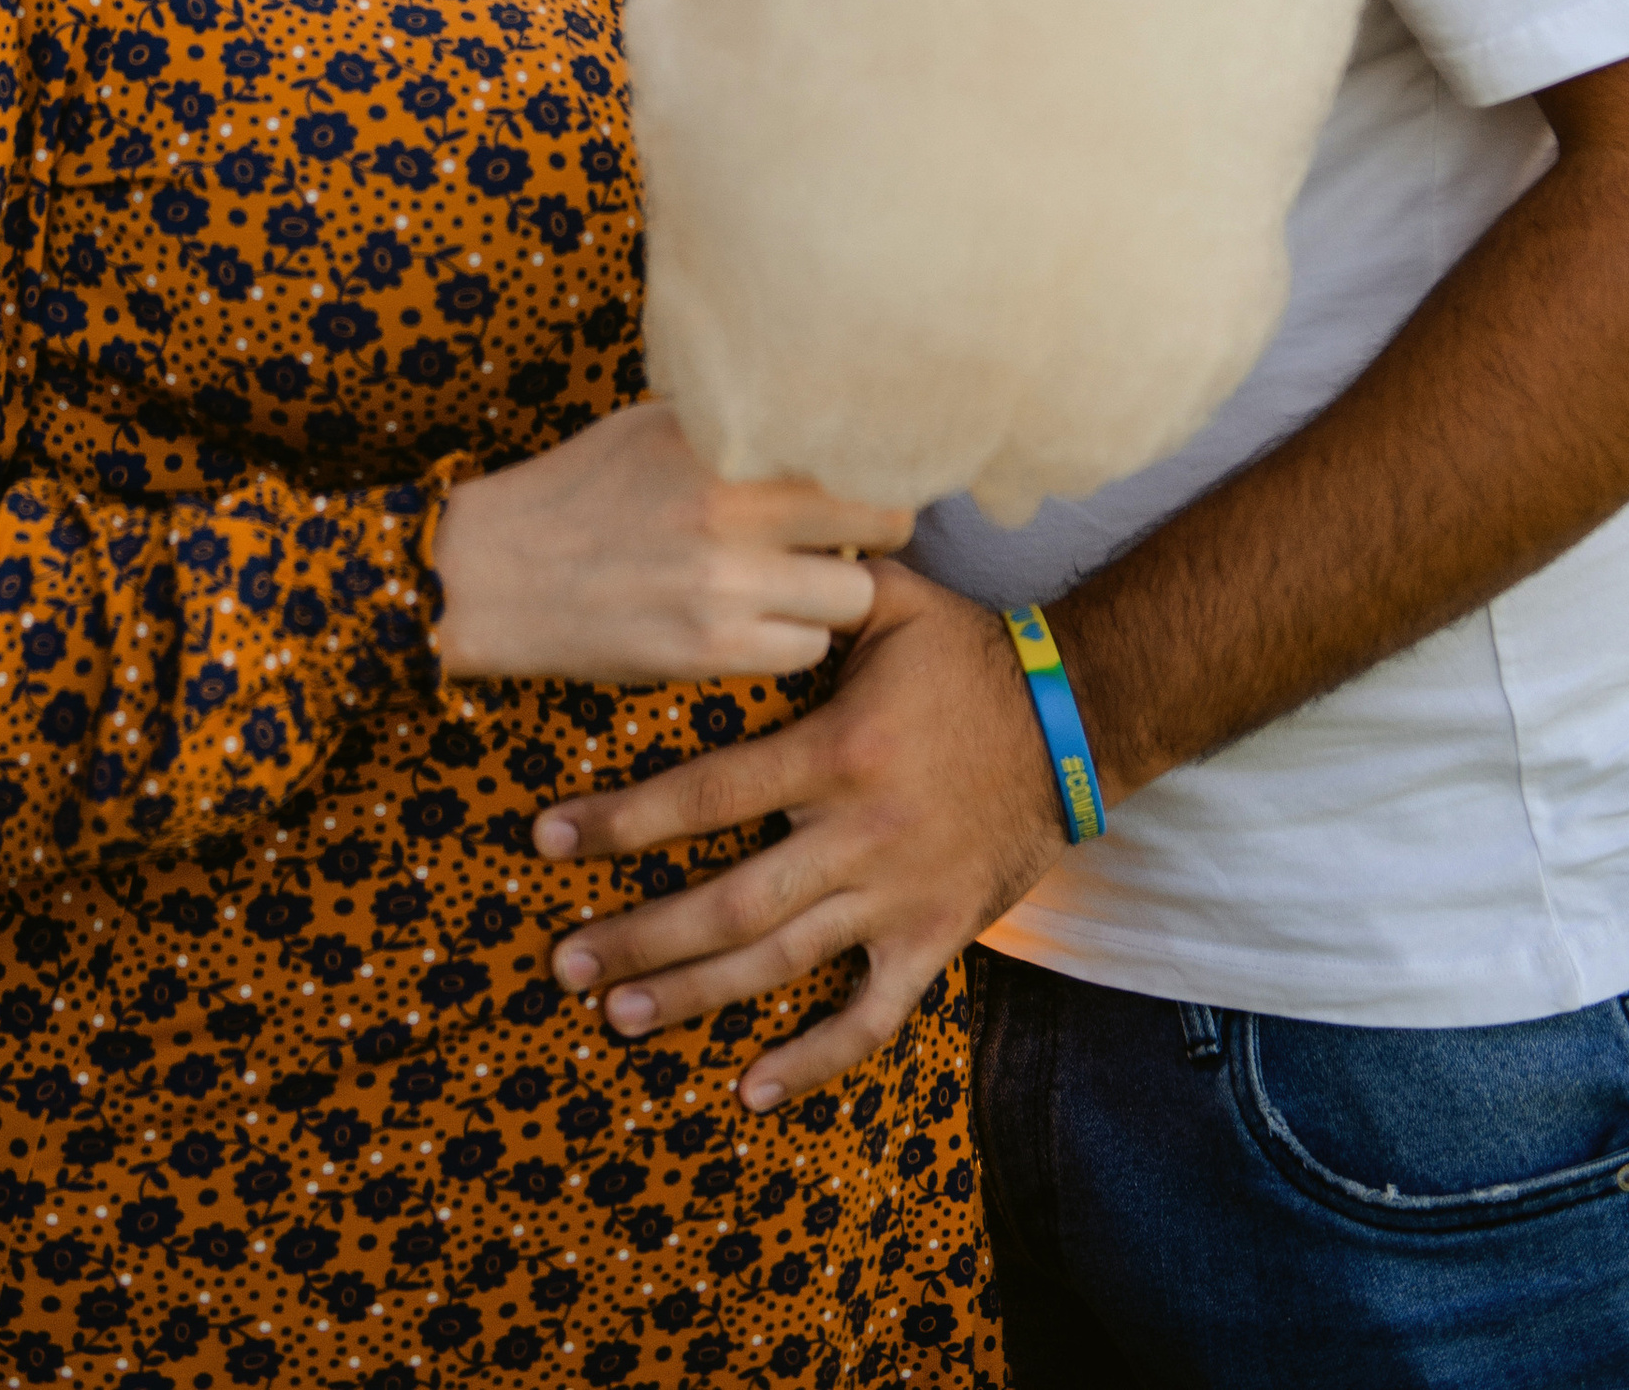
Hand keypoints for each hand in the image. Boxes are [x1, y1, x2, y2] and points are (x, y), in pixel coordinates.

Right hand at [434, 403, 909, 685]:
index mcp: (726, 438)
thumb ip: (740, 423)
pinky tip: (757, 622)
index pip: (861, 449)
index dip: (873, 469)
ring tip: (793, 584)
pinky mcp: (712, 648)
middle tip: (839, 539)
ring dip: (832, 593)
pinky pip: (805, 650)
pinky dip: (793, 639)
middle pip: (882, 525)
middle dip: (870, 534)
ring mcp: (727, 582)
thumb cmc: (580, 488)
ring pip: (852, 597)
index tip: (860, 480)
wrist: (495, 572)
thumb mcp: (658, 424)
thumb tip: (821, 414)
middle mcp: (735, 505)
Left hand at [531, 565, 1071, 1106]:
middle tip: (562, 962)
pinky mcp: (935, 937)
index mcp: (835, 750)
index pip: (706, 793)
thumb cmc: (970, 654)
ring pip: (782, 963)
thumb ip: (810, 581)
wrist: (1081, 720)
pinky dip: (815, 1060)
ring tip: (619, 1016)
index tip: (547, 837)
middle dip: (638, 936)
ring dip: (696, 996)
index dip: (621, 821)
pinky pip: (871, 1017)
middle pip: (729, 901)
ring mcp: (897, 896)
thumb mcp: (890, 600)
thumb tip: (736, 538)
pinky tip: (753, 1090)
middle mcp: (858, 833)